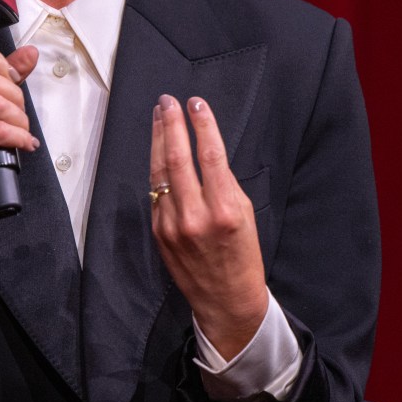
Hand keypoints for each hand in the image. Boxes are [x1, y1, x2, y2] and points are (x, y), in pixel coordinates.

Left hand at [149, 95, 267, 359]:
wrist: (225, 300)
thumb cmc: (243, 255)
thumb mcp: (246, 215)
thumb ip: (224, 183)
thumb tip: (204, 150)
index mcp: (224, 210)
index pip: (210, 156)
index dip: (202, 125)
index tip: (196, 103)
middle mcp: (194, 215)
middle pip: (177, 158)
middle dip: (171, 125)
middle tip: (167, 101)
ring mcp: (171, 224)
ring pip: (160, 172)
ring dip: (157, 140)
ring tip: (159, 116)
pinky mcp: (158, 231)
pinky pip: (156, 192)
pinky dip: (157, 168)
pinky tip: (158, 150)